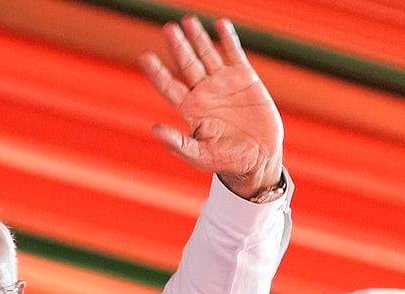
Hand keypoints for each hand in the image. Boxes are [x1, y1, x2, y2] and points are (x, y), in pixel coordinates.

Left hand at [140, 16, 283, 198]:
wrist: (258, 158)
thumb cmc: (226, 161)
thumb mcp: (200, 156)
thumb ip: (178, 144)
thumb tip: (154, 129)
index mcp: (190, 109)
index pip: (169, 86)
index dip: (157, 72)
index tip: (145, 57)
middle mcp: (204, 92)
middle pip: (186, 64)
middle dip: (178, 46)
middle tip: (168, 29)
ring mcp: (223, 83)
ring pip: (207, 54)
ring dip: (198, 37)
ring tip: (188, 21)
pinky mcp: (244, 78)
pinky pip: (234, 53)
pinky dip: (228, 38)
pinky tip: (220, 24)